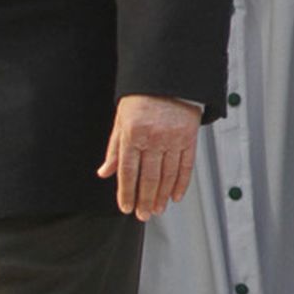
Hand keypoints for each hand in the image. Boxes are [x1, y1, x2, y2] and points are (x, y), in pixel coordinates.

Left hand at [98, 94, 201, 218]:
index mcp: (133, 134)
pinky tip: (176, 195)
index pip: (128, 171)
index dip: (127, 193)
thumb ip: (114, 149)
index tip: (126, 207)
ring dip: (162, 196)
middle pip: (149, 178)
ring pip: (167, 175)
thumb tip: (105, 172)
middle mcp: (153, 138)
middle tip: (143, 215)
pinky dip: (181, 183)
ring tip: (158, 208)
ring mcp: (173, 138)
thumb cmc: (142, 97)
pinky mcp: (189, 137)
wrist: (168, 78)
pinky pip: (186, 166)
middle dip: (145, 200)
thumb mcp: (121, 121)